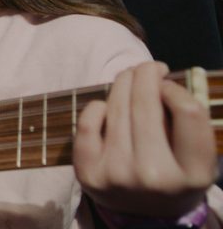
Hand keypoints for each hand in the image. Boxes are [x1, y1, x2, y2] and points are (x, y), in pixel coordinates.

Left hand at [74, 61, 217, 217]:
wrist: (145, 214)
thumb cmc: (173, 172)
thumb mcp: (194, 155)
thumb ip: (186, 121)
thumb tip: (161, 77)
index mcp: (193, 172)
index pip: (188, 113)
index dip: (176, 88)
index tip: (169, 83)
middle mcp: (155, 176)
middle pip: (147, 106)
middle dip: (145, 75)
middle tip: (147, 67)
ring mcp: (117, 176)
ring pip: (117, 109)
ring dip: (123, 84)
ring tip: (130, 77)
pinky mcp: (88, 174)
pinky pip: (88, 123)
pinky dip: (97, 106)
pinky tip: (107, 104)